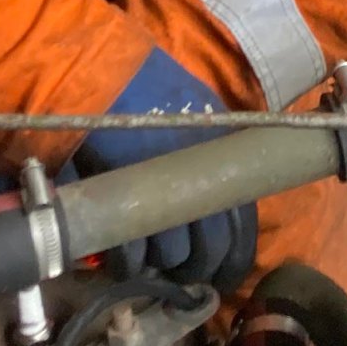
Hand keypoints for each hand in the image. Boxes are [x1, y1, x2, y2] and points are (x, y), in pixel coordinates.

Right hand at [76, 47, 256, 288]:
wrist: (106, 67)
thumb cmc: (152, 87)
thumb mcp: (198, 114)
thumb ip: (211, 157)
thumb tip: (218, 201)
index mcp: (222, 157)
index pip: (241, 226)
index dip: (232, 260)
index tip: (220, 277)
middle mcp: (198, 175)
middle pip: (209, 247)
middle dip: (196, 268)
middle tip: (178, 272)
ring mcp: (159, 187)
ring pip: (171, 254)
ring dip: (160, 266)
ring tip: (146, 262)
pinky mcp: (121, 194)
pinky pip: (129, 250)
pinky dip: (126, 262)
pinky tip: (120, 258)